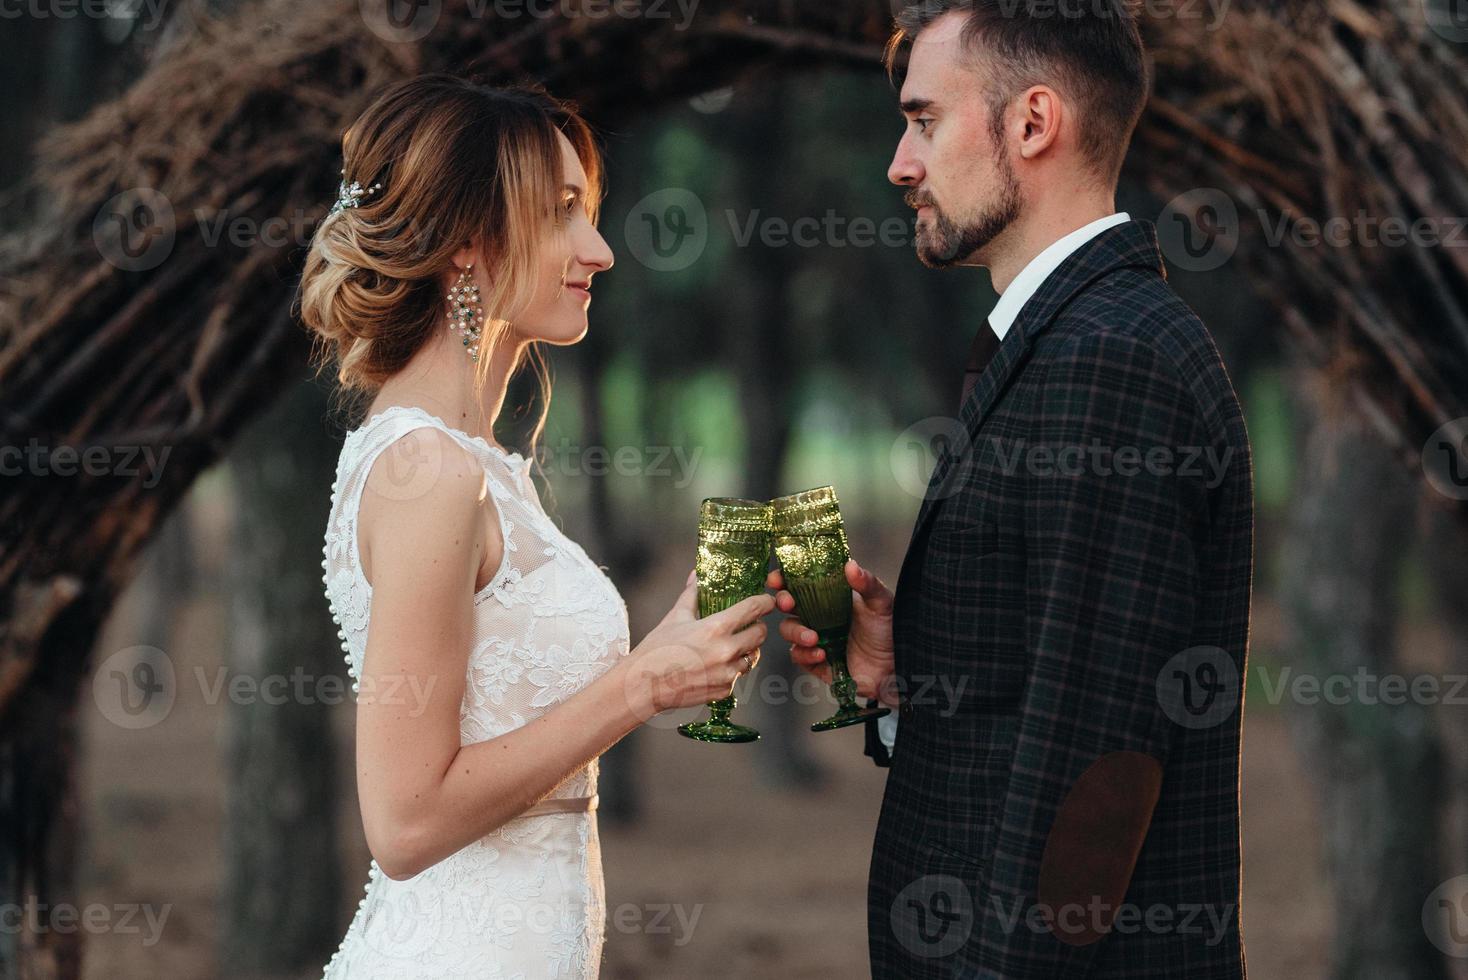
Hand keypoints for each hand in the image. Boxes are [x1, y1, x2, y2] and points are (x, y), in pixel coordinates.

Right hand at [624, 569, 773, 715]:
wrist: (643, 685)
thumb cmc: (657, 648)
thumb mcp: (675, 617)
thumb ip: (692, 594)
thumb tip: (697, 574)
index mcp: (716, 627)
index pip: (754, 609)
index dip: (764, 602)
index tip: (768, 601)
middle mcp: (726, 650)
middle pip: (760, 634)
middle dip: (757, 627)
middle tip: (750, 624)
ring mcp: (727, 673)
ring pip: (752, 656)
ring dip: (747, 649)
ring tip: (731, 645)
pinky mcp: (725, 690)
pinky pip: (738, 675)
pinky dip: (731, 669)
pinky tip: (715, 665)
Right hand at [768, 558, 895, 704]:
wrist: (897, 667)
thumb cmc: (891, 631)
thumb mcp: (881, 603)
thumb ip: (867, 584)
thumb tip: (850, 565)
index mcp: (830, 596)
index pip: (800, 582)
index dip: (784, 579)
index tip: (777, 578)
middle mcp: (819, 616)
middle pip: (787, 606)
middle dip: (783, 603)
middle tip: (788, 603)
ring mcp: (816, 638)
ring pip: (789, 631)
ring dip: (796, 632)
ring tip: (814, 637)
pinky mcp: (817, 662)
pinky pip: (799, 656)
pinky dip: (806, 654)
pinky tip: (822, 653)